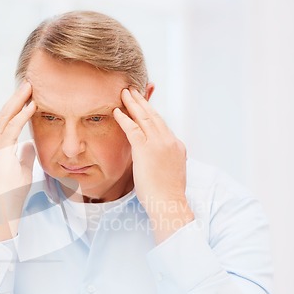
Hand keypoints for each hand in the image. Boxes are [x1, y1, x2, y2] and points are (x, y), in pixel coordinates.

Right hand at [0, 81, 36, 239]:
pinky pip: (12, 129)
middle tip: (29, 82)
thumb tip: (29, 144)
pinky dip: (22, 116)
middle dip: (17, 97)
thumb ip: (25, 155)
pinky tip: (31, 106)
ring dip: (18, 101)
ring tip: (30, 87)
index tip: (29, 94)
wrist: (5, 205)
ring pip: (6, 117)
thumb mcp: (23, 168)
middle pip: (5, 114)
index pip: (8, 120)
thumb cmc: (13, 190)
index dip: (18, 106)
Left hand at [113, 87, 193, 243]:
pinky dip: (125, 118)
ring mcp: (159, 144)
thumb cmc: (167, 194)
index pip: (162, 125)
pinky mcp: (146, 150)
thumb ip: (163, 160)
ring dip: (133, 104)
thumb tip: (155, 160)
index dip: (152, 113)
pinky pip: (133, 129)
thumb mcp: (170, 172)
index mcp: (176, 146)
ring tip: (124, 93)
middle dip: (142, 102)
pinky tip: (118, 111)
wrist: (169, 203)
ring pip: (145, 118)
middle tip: (133, 90)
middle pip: (154, 116)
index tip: (144, 104)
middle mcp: (169, 141)